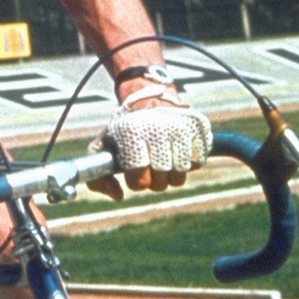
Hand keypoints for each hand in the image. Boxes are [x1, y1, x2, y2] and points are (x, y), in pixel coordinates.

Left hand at [89, 92, 211, 199]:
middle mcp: (157, 130)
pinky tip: (178, 149)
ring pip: (180, 175)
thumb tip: (118, 196)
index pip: (140, 180)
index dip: (137, 181)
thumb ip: (99, 177)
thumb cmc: (125, 132)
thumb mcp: (104, 148)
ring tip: (163, 158)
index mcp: (131, 134)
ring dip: (171, 173)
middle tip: (150, 165)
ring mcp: (180, 128)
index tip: (134, 172)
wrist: (148, 101)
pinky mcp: (198, 128)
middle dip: (154, 179)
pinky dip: (188, 162)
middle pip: (161, 182)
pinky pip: (197, 162)